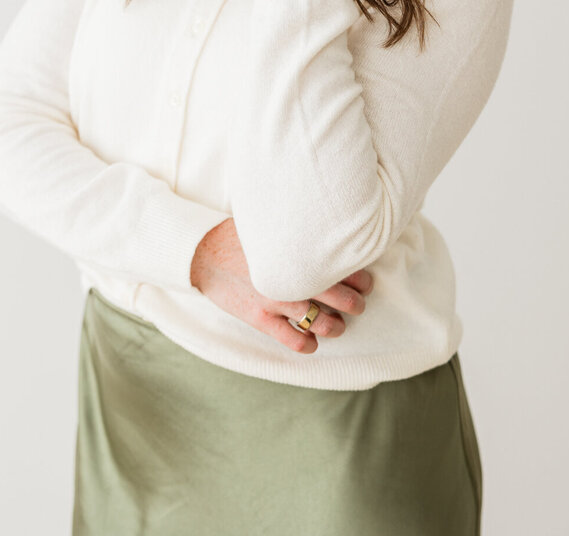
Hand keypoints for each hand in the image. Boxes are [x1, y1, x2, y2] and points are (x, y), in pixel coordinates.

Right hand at [190, 218, 373, 354]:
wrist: (204, 252)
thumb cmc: (240, 235)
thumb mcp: (273, 224)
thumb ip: (301, 231)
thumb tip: (327, 224)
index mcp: (301, 252)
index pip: (346, 268)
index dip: (361, 277)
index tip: (364, 280)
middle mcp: (294, 278)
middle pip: (343, 299)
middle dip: (357, 303)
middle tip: (358, 303)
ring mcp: (279, 300)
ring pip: (324, 323)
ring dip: (337, 327)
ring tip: (338, 324)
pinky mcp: (262, 319)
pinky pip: (295, 341)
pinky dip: (309, 345)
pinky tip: (310, 341)